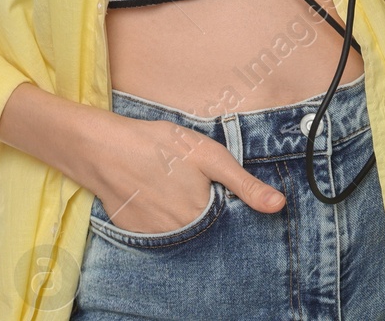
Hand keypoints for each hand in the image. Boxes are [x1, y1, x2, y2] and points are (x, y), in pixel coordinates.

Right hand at [86, 112, 285, 233]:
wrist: (105, 149)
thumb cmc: (160, 146)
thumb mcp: (209, 156)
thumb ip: (244, 184)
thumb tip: (279, 205)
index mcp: (203, 217)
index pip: (228, 220)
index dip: (224, 201)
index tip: (214, 184)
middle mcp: (181, 236)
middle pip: (204, 227)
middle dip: (203, 207)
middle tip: (185, 179)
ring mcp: (156, 238)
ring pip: (181, 230)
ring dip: (181, 213)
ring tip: (168, 184)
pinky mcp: (134, 234)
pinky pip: (157, 231)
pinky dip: (158, 215)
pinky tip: (151, 192)